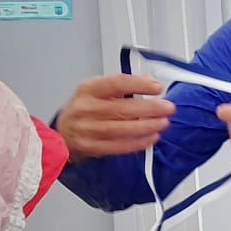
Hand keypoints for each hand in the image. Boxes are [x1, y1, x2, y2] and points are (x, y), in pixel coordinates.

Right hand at [58, 74, 174, 159]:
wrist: (62, 133)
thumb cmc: (84, 109)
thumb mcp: (95, 90)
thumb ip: (120, 87)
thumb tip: (150, 86)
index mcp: (89, 89)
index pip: (116, 83)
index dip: (139, 85)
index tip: (157, 87)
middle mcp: (86, 109)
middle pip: (122, 109)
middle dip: (150, 108)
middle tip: (168, 108)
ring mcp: (88, 130)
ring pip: (121, 129)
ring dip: (147, 126)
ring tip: (163, 123)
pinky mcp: (92, 147)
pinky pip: (118, 146)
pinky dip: (138, 143)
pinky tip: (151, 138)